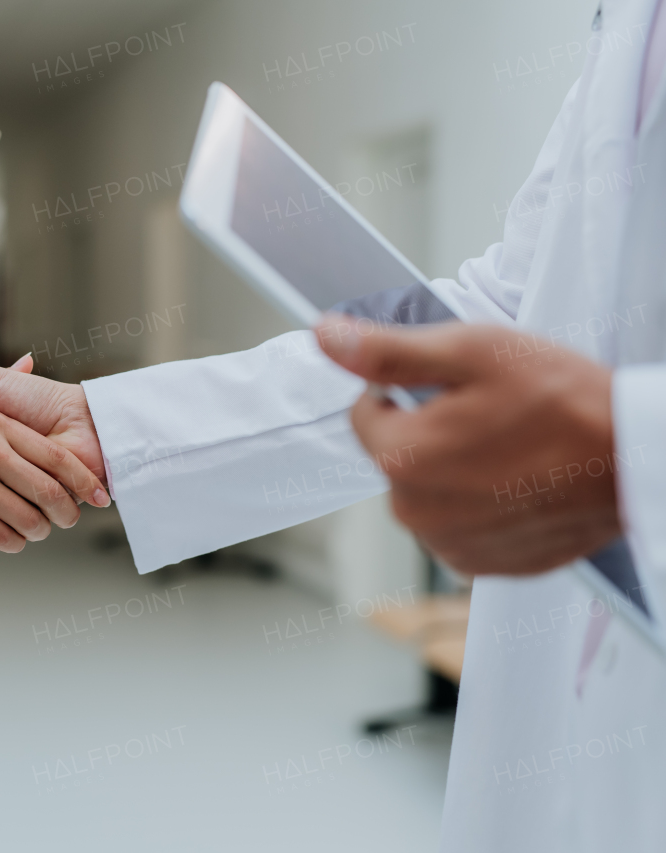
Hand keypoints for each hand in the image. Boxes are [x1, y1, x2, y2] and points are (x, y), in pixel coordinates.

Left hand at [316, 316, 620, 575]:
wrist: (637, 463)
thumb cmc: (565, 403)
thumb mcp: (471, 351)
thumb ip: (387, 351)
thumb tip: (325, 336)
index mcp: (400, 457)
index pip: (366, 410)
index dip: (406, 389)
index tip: (456, 387)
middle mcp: (413, 512)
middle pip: (396, 452)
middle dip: (431, 430)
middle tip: (493, 415)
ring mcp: (448, 544)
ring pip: (426, 490)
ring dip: (455, 469)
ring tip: (513, 449)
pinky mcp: (483, 565)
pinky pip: (459, 524)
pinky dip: (481, 504)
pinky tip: (520, 483)